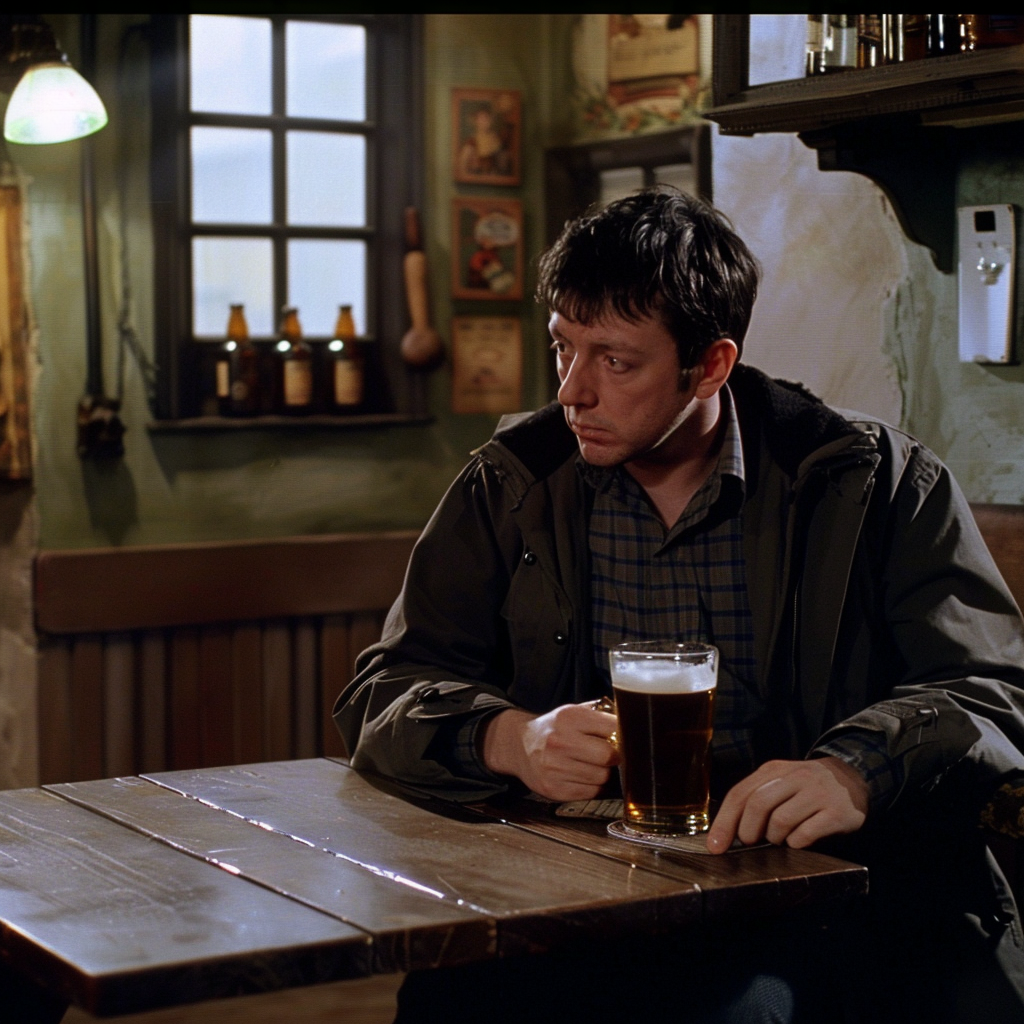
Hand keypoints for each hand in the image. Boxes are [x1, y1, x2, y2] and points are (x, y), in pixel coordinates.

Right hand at [481, 703, 618, 801]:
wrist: (520, 746)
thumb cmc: (554, 728)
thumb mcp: (573, 711)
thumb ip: (601, 714)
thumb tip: (633, 720)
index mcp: (569, 717)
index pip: (613, 727)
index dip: (624, 734)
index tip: (625, 738)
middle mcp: (560, 741)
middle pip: (609, 756)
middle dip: (615, 757)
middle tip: (610, 754)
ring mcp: (555, 767)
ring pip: (602, 777)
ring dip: (604, 773)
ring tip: (594, 765)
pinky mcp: (554, 789)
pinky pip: (591, 792)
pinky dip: (594, 786)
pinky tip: (585, 776)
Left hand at [705, 757, 868, 853]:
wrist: (853, 779)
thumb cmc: (806, 788)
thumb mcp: (780, 784)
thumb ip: (756, 799)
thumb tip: (727, 832)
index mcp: (773, 771)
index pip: (739, 794)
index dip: (724, 822)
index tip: (715, 846)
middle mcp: (794, 777)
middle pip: (757, 804)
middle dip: (747, 831)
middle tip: (750, 843)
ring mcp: (816, 793)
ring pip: (781, 820)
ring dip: (774, 838)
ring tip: (779, 839)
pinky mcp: (836, 812)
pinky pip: (806, 833)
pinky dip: (796, 843)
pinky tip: (798, 842)